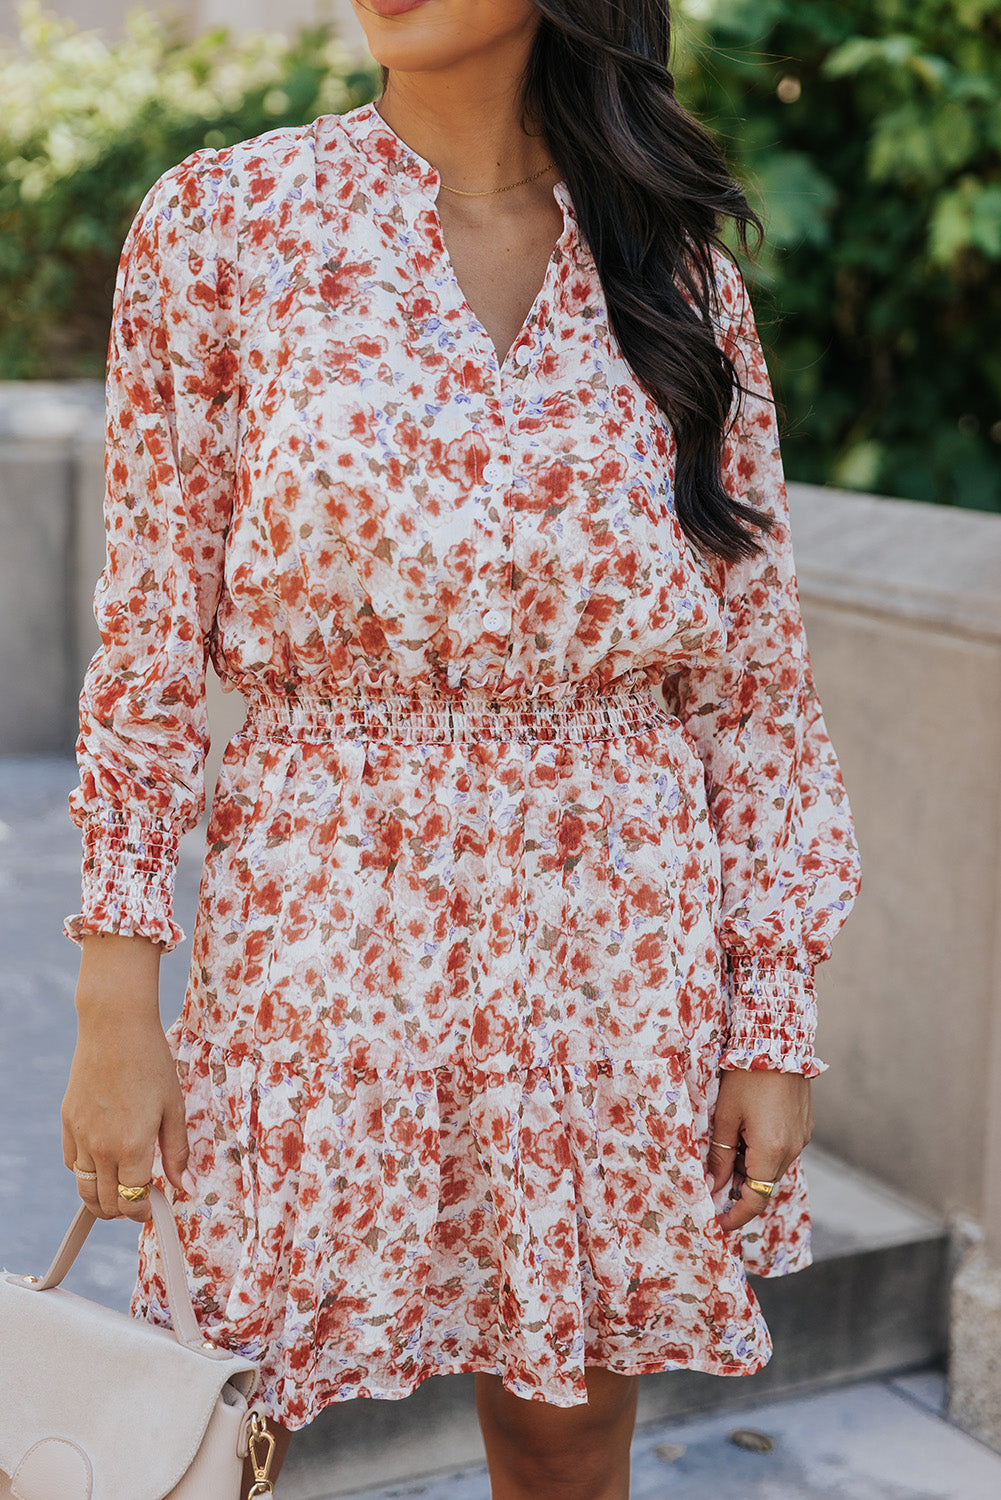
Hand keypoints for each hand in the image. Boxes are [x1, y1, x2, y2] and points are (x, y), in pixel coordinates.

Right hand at [61, 933, 190, 1222]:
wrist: (115, 1026)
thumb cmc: (152, 1063)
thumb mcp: (174, 1107)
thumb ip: (178, 1153)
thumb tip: (186, 1188)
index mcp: (132, 1146)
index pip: (133, 1201)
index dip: (144, 1211)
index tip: (155, 1204)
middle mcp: (101, 1148)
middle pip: (106, 1203)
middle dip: (125, 1210)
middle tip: (142, 1198)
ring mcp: (80, 1135)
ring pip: (84, 1188)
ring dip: (103, 1196)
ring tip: (123, 1185)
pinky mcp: (67, 1122)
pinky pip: (72, 1163)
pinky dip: (86, 1171)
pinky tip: (105, 1159)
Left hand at [706, 1068, 813, 1232]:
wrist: (778, 1041)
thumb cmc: (745, 1076)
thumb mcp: (725, 1116)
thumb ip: (720, 1154)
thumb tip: (713, 1184)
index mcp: (772, 1150)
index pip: (756, 1199)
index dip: (736, 1216)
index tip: (719, 1224)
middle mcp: (793, 1149)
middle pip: (765, 1183)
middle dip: (740, 1189)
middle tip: (713, 1181)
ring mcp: (803, 1137)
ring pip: (774, 1166)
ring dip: (752, 1167)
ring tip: (728, 1148)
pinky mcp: (805, 1125)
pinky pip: (783, 1149)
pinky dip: (764, 1151)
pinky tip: (747, 1133)